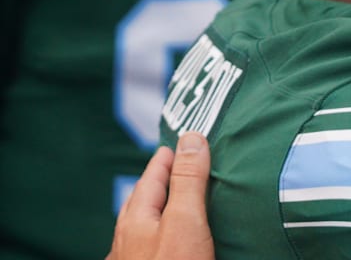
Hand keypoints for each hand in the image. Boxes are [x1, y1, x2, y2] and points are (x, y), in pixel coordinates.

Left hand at [106, 132, 214, 259]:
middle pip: (141, 200)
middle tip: (173, 164)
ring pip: (140, 225)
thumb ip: (188, 180)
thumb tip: (190, 137)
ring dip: (154, 208)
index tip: (177, 142)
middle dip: (157, 180)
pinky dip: (153, 232)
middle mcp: (126, 239)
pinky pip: (143, 245)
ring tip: (166, 201)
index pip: (150, 178)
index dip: (166, 158)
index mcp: (135, 219)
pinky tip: (158, 240)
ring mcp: (129, 258)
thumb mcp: (185, 220)